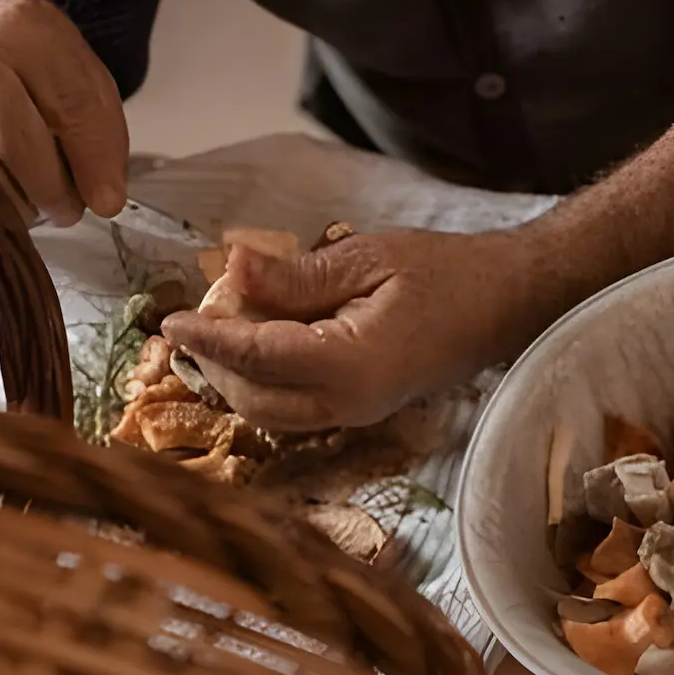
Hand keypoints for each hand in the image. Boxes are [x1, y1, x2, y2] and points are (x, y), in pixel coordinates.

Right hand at [0, 0, 128, 225]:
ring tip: (39, 199)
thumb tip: (104, 200)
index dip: (92, 162)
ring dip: (19, 200)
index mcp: (27, 30)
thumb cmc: (33, 58)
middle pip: (18, 144)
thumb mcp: (81, 75)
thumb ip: (101, 132)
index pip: (69, 107)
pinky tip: (5, 192)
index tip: (107, 203)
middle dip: (52, 191)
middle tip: (69, 210)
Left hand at [162, 229, 540, 430]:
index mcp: (350, 366)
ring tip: (228, 324)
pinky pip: (293, 409)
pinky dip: (264, 381)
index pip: (256, 358)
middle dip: (216, 361)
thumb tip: (230, 269)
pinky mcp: (360, 412)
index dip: (207, 338)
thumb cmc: (445, 273)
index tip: (168, 319)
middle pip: (253, 398)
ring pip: (269, 413)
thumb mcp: (367, 258)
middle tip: (203, 311)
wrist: (504, 304)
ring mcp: (355, 416)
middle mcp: (348, 406)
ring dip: (237, 375)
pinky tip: (262, 341)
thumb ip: (296, 275)